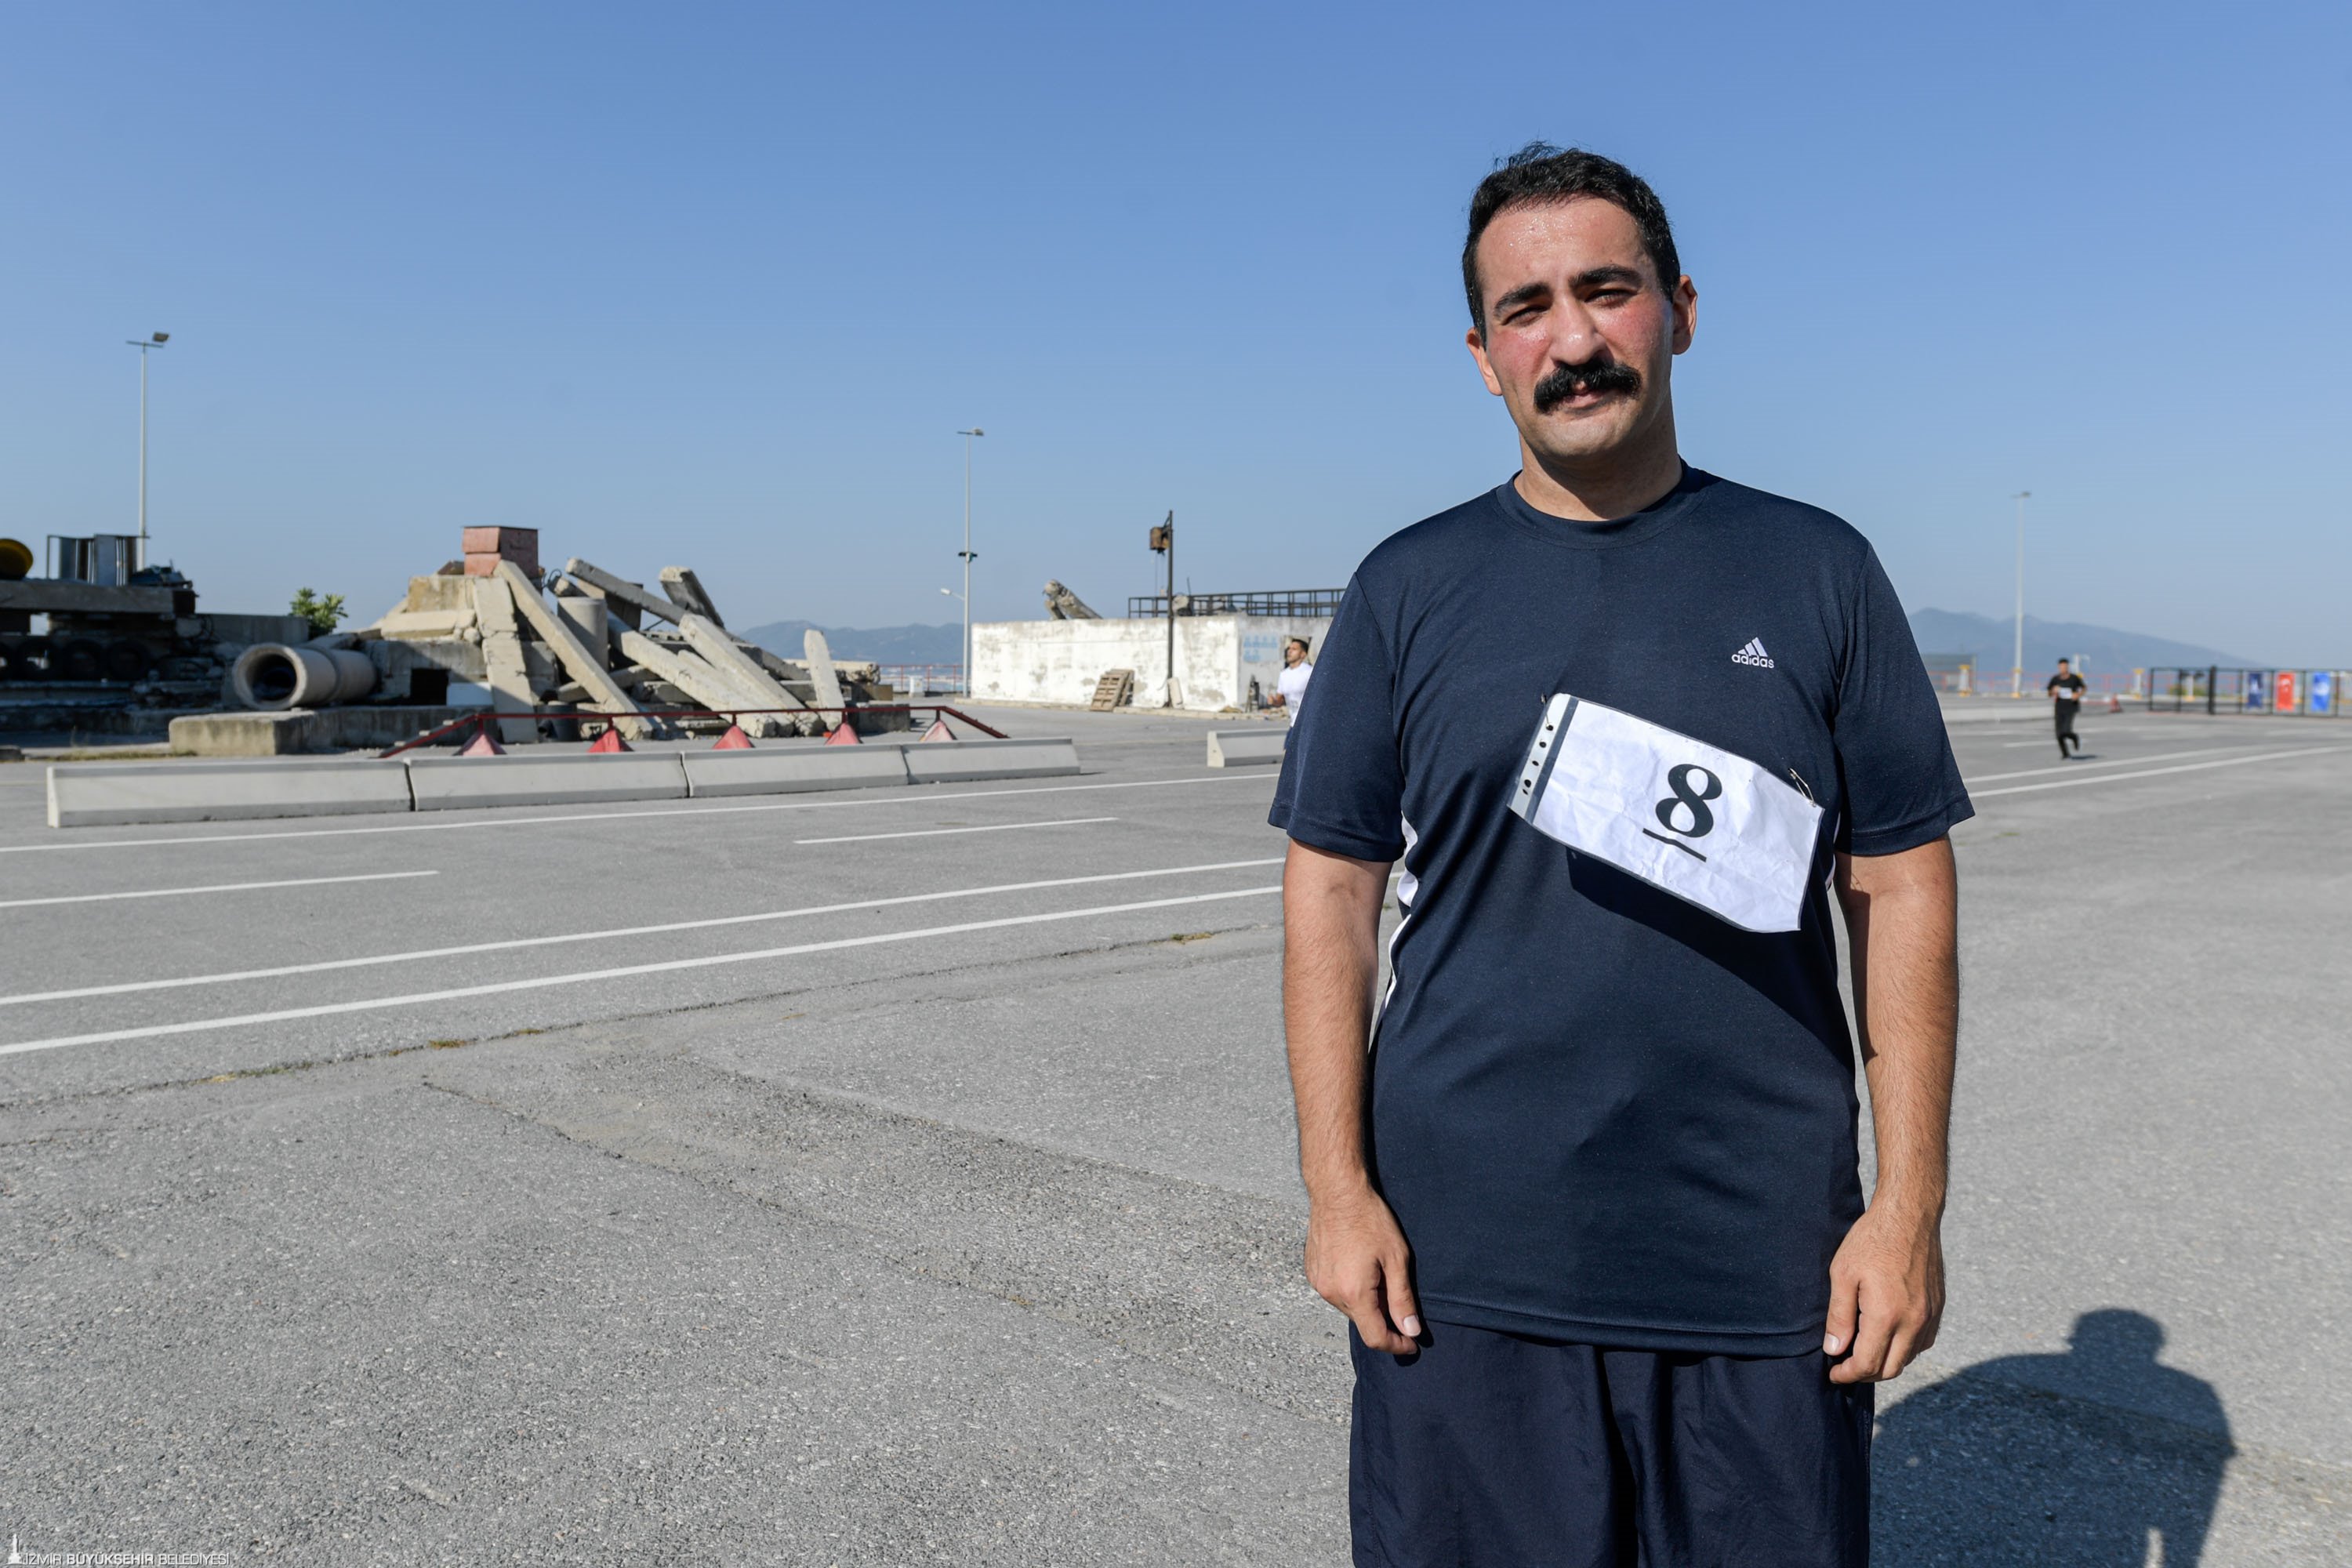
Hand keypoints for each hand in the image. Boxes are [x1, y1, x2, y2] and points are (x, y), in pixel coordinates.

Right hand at [1305, 1184, 1421, 1352]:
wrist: (1337, 1192)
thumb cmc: (1369, 1219)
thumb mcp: (1396, 1259)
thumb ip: (1403, 1299)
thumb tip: (1411, 1330)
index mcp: (1354, 1292)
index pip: (1375, 1337)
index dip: (1396, 1345)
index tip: (1412, 1344)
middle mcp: (1331, 1292)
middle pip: (1362, 1322)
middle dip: (1383, 1319)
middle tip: (1399, 1297)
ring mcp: (1318, 1282)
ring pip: (1348, 1307)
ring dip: (1366, 1302)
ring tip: (1378, 1274)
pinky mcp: (1312, 1272)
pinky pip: (1335, 1292)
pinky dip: (1350, 1290)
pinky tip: (1360, 1267)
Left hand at [1823, 1202, 1942, 1383]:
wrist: (1910, 1215)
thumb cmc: (1871, 1240)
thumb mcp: (1843, 1274)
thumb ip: (1838, 1316)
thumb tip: (1834, 1350)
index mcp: (1887, 1316)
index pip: (1867, 1364)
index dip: (1848, 1375)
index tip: (1833, 1373)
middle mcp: (1914, 1322)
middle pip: (1890, 1369)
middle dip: (1865, 1374)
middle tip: (1845, 1366)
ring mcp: (1930, 1316)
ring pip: (1908, 1358)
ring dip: (1885, 1362)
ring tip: (1862, 1351)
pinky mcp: (1938, 1307)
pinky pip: (1922, 1342)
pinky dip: (1904, 1349)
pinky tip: (1887, 1337)